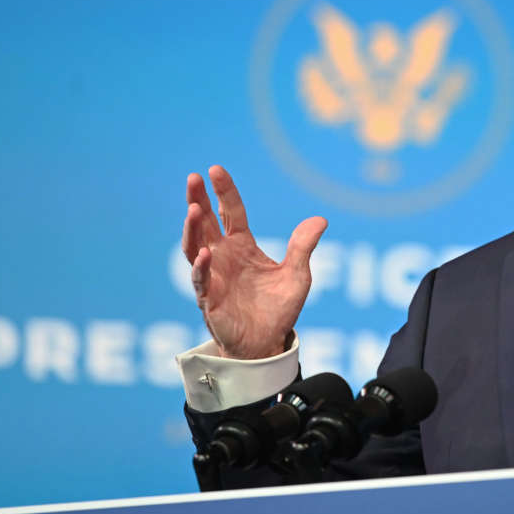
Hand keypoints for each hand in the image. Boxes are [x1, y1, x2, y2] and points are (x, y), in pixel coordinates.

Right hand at [182, 166, 326, 358]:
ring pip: (194, 247)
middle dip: (197, 200)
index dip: (224, 192)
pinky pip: (201, 280)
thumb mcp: (298, 275)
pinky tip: (204, 253)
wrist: (267, 343)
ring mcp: (213, 276)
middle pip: (205, 223)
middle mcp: (223, 256)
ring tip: (194, 209)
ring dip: (193, 229)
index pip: (231, 212)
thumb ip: (304, 247)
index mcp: (242, 246)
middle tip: (193, 178)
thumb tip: (321, 219)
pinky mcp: (209, 299)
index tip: (215, 170)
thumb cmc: (279, 308)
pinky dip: (201, 267)